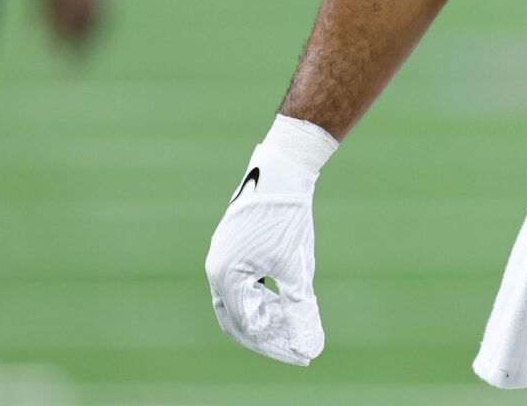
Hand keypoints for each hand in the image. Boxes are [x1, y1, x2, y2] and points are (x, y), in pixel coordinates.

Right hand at [205, 116, 339, 365]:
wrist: (283, 170)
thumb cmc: (288, 219)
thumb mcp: (297, 268)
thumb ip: (300, 310)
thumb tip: (310, 347)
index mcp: (226, 277)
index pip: (249, 327)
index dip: (277, 345)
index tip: (304, 355)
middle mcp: (216, 269)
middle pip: (238, 318)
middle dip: (268, 336)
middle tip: (297, 349)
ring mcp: (221, 256)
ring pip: (239, 301)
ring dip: (263, 317)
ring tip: (291, 329)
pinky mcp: (232, 246)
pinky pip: (242, 282)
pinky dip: (260, 297)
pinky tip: (283, 301)